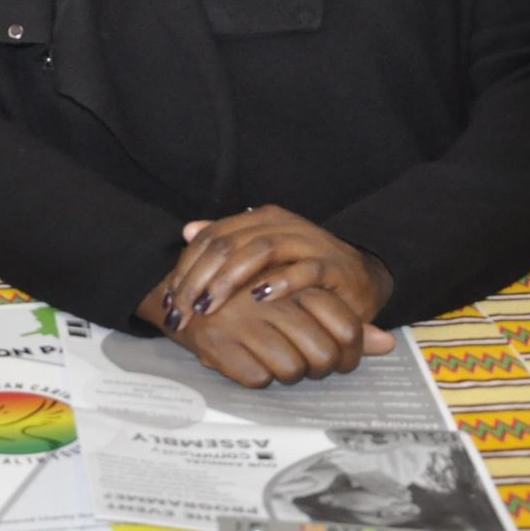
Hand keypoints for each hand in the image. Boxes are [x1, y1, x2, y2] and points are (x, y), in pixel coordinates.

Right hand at [141, 281, 375, 387]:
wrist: (180, 291)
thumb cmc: (249, 295)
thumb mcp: (295, 294)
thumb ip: (341, 317)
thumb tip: (388, 344)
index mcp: (292, 278)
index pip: (346, 326)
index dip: (350, 351)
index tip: (339, 356)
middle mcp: (269, 298)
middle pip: (324, 354)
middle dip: (320, 366)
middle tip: (309, 362)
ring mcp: (241, 321)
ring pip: (292, 370)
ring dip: (289, 372)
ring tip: (277, 359)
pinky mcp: (217, 344)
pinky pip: (258, 379)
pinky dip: (258, 376)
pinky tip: (250, 360)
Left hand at [165, 205, 394, 336]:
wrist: (360, 278)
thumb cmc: (302, 270)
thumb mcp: (262, 256)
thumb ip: (227, 242)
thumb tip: (187, 230)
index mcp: (260, 218)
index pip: (212, 236)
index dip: (186, 268)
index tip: (169, 301)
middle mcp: (281, 224)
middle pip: (229, 244)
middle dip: (199, 280)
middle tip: (182, 311)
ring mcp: (308, 241)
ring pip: (259, 251)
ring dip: (229, 281)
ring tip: (208, 306)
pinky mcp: (333, 265)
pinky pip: (304, 269)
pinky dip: (280, 282)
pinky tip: (258, 298)